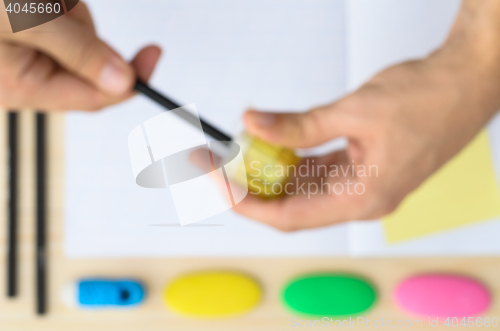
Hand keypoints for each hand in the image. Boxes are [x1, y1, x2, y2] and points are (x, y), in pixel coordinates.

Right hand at [0, 2, 160, 109]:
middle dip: (79, 24)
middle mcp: (27, 74)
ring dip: (64, 7)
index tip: (154, 53)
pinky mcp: (25, 27)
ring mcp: (25, 50)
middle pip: (89, 58)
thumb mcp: (23, 21)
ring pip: (77, 31)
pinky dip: (55, 3)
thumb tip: (123, 83)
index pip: (96, 96)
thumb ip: (78, 54)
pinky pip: (60, 15)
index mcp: (25, 87)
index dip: (132, 79)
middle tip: (50, 5)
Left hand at [235, 46, 499, 230]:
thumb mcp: (354, 112)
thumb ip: (299, 124)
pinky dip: (291, 160)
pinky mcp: (362, 166)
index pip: (290, 216)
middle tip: (218, 168)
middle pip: (292, 206)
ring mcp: (362, 184)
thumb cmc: (429, 100)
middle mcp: (361, 199)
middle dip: (251, 189)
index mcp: (364, 198)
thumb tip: (254, 122)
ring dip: (269, 174)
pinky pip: (318, 172)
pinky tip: (271, 146)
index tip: (218, 186)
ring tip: (237, 156)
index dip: (248, 204)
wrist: (467, 82)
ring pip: (303, 189)